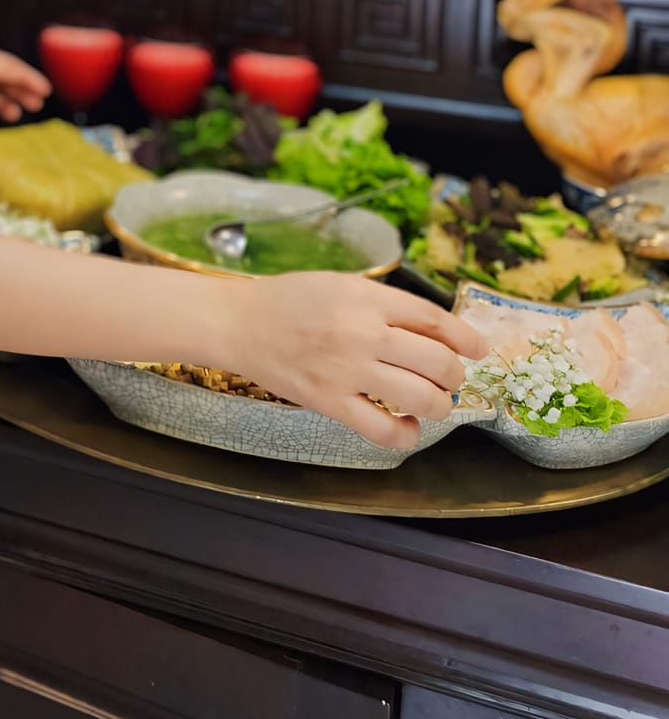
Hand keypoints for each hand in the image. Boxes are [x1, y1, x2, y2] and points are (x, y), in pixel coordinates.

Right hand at [208, 274, 486, 449]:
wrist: (240, 323)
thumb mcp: (342, 284)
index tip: (478, 349)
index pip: (434, 319)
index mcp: (366, 297)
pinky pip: (384, 430)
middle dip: (455, 376)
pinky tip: (406, 426)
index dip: (465, 337)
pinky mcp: (330, 402)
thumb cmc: (290, 300)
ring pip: (422, 398)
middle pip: (438, 362)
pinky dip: (407, 434)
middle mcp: (363, 333)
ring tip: (431, 401)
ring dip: (439, 405)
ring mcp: (347, 370)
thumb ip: (385, 303)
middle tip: (449, 379)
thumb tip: (436, 330)